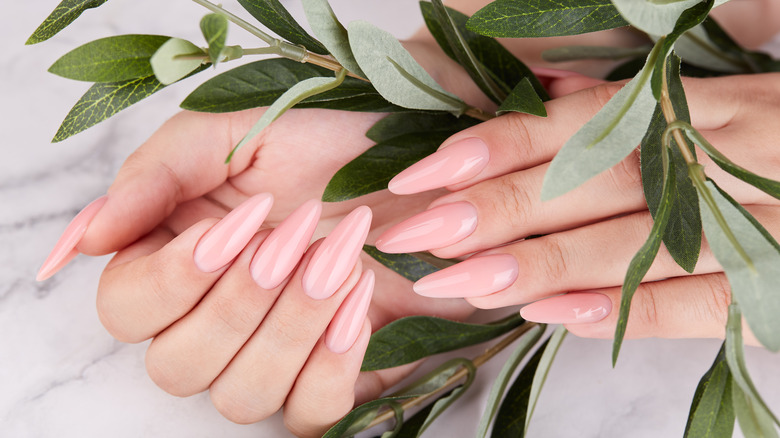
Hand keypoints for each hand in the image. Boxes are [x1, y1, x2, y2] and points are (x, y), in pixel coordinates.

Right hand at [36, 107, 479, 435]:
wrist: (418, 164)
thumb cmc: (326, 145)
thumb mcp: (236, 135)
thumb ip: (156, 175)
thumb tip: (86, 238)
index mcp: (175, 259)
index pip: (126, 310)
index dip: (174, 279)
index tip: (241, 223)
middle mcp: (214, 319)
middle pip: (178, 366)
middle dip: (241, 301)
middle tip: (300, 232)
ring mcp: (272, 357)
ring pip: (240, 396)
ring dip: (291, 325)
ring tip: (341, 257)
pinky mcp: (329, 378)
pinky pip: (309, 413)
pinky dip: (332, 362)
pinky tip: (361, 300)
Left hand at [375, 72, 779, 345]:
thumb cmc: (769, 130)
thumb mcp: (708, 95)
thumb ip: (629, 102)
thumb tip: (546, 95)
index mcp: (695, 105)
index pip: (576, 125)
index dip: (493, 147)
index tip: (421, 174)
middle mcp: (718, 160)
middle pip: (588, 186)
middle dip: (493, 211)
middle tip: (412, 234)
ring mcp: (752, 225)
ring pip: (631, 247)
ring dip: (536, 265)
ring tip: (455, 282)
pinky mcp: (779, 285)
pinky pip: (693, 304)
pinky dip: (618, 310)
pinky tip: (547, 317)